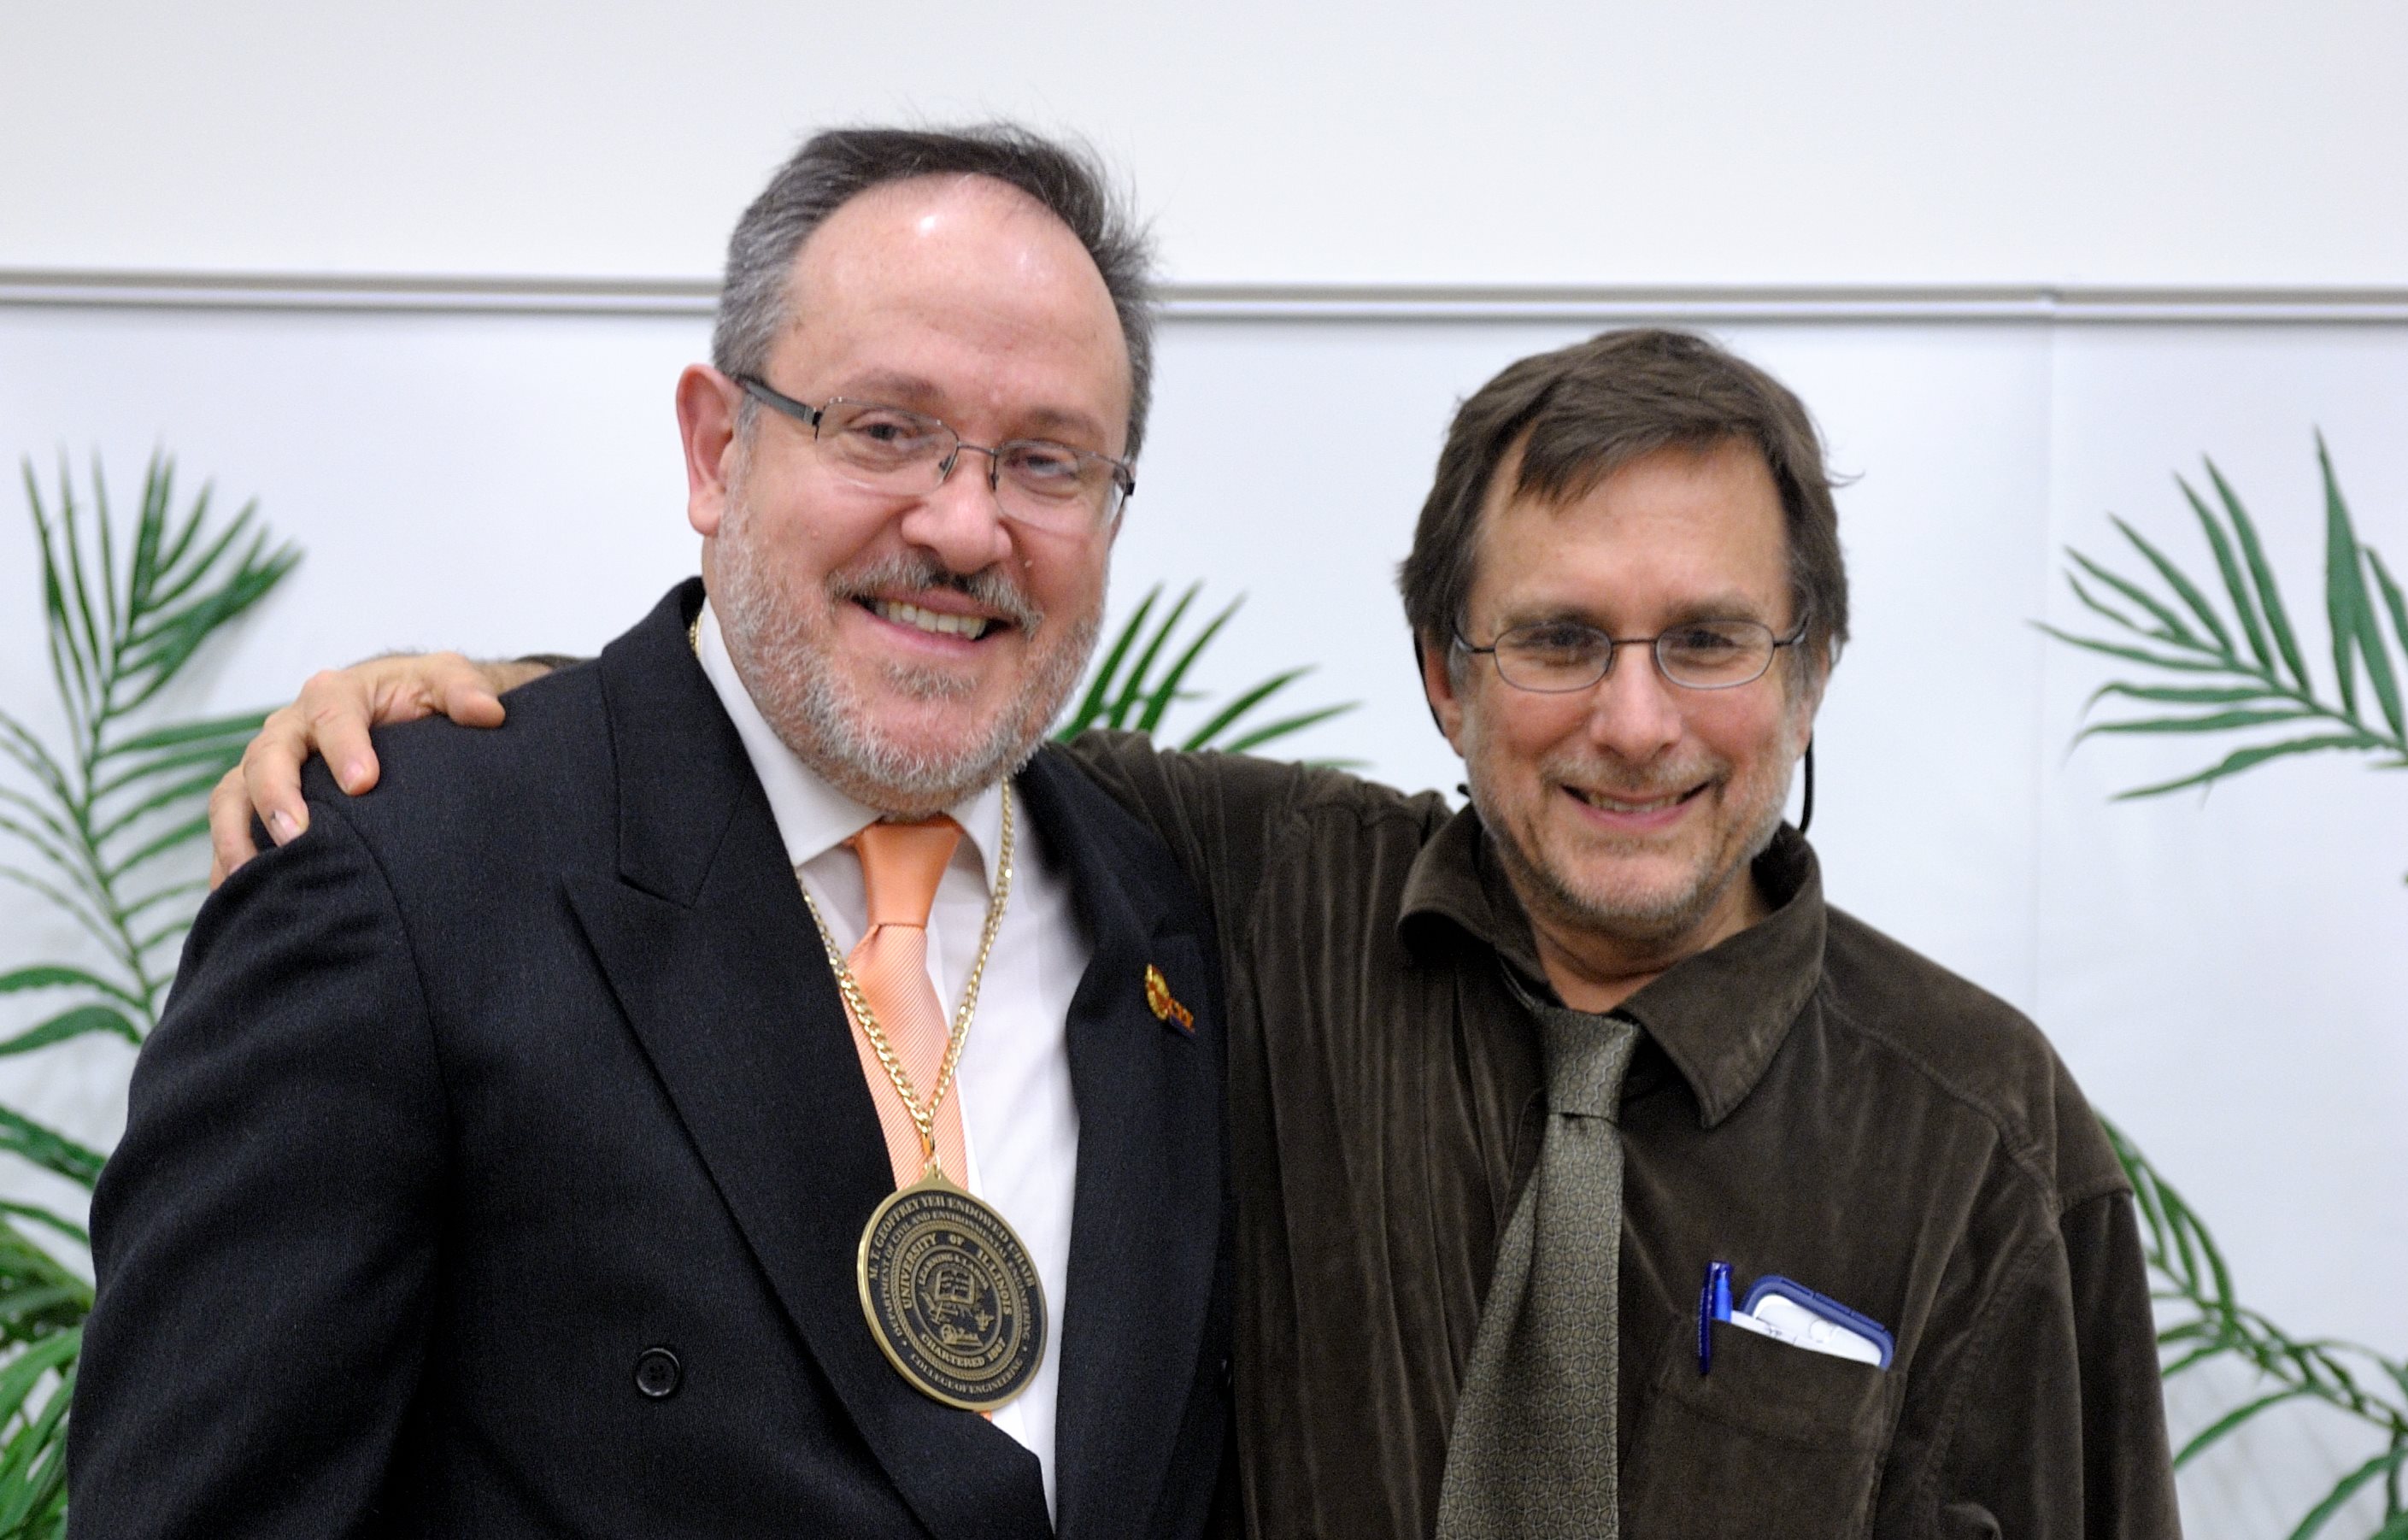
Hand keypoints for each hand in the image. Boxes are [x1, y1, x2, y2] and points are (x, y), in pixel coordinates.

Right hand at [207, 653, 544, 886]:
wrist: (397, 713)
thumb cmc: (419, 699)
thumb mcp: (444, 683)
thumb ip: (464, 690)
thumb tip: (487, 714)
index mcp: (336, 694)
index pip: (332, 714)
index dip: (344, 747)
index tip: (363, 784)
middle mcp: (292, 727)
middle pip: (267, 755)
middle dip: (277, 795)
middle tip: (297, 838)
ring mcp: (270, 764)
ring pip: (233, 792)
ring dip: (237, 832)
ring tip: (254, 876)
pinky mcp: (257, 798)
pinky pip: (229, 825)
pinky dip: (228, 857)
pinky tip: (236, 896)